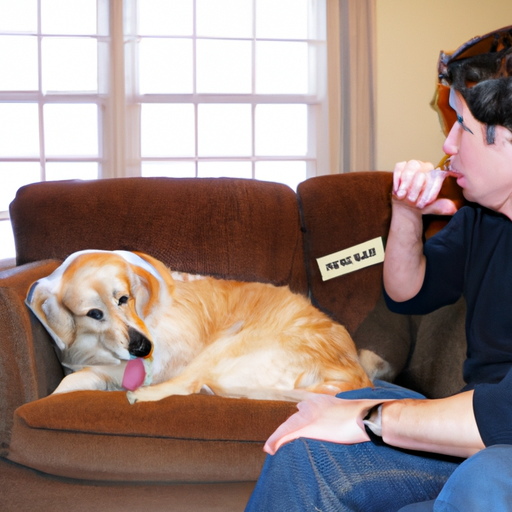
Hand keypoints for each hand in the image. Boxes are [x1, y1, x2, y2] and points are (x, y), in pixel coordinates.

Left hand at [264, 394, 386, 454]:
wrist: (364, 416)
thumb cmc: (362, 416)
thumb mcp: (348, 410)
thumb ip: (339, 413)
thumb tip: (344, 420)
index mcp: (320, 400)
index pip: (302, 410)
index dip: (296, 420)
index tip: (293, 424)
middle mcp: (310, 405)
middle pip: (292, 420)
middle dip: (286, 431)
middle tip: (277, 442)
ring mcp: (308, 415)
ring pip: (286, 427)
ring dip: (278, 438)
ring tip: (271, 447)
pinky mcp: (307, 427)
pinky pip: (286, 434)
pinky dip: (276, 441)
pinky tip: (270, 448)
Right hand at [393, 160, 457, 215]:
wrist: (405, 205)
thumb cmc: (419, 204)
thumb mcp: (430, 208)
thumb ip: (441, 207)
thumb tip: (453, 209)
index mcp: (436, 176)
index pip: (435, 180)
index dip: (428, 192)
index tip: (422, 203)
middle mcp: (427, 168)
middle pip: (422, 175)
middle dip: (415, 190)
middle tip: (411, 201)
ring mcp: (414, 165)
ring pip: (410, 170)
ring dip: (405, 185)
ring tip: (402, 196)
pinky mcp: (401, 166)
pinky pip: (399, 168)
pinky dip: (397, 179)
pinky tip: (397, 189)